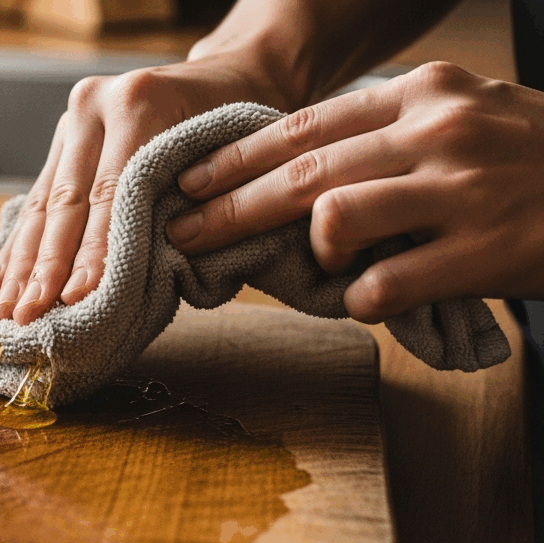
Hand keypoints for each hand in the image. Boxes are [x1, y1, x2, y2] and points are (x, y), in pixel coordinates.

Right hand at [0, 49, 296, 324]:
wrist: (225, 77)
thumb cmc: (238, 125)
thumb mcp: (231, 156)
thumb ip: (192, 205)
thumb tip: (152, 276)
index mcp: (138, 101)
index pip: (111, 192)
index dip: (93, 251)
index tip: (77, 298)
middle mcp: (94, 105)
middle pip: (66, 200)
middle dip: (46, 267)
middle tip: (28, 315)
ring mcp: (73, 121)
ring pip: (43, 203)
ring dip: (23, 263)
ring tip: (5, 310)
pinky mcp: (62, 140)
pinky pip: (38, 199)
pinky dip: (20, 244)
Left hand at [170, 61, 543, 322]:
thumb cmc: (527, 157)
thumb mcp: (460, 116)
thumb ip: (383, 134)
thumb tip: (291, 170)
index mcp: (421, 94)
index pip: (303, 125)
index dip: (237, 158)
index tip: (189, 181)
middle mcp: (436, 131)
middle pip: (302, 173)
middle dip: (229, 208)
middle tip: (183, 233)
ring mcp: (463, 190)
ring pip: (336, 218)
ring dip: (312, 252)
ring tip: (325, 265)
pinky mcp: (486, 250)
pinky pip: (387, 283)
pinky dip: (362, 299)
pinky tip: (369, 299)